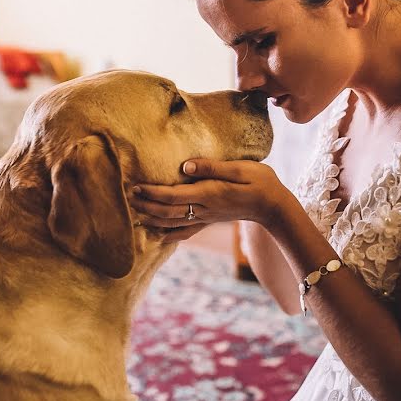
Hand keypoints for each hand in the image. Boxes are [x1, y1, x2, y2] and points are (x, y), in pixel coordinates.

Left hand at [130, 159, 290, 230]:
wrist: (273, 206)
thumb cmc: (260, 181)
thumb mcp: (240, 167)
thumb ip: (212, 166)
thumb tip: (185, 165)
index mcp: (208, 193)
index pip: (173, 195)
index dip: (152, 193)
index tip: (135, 186)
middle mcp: (204, 208)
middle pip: (167, 211)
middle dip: (145, 206)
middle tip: (126, 198)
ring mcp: (206, 217)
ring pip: (173, 223)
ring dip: (152, 219)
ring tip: (134, 215)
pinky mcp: (209, 221)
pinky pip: (186, 231)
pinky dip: (169, 234)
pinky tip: (158, 235)